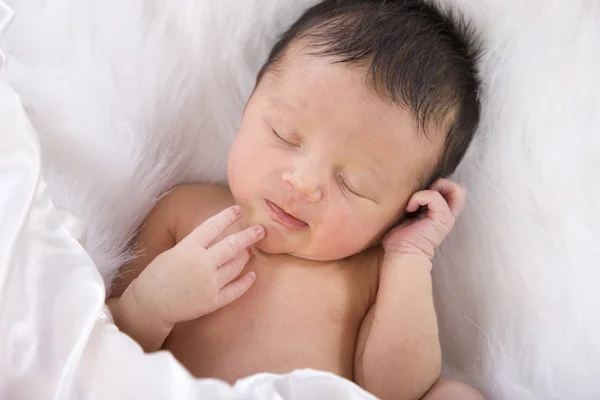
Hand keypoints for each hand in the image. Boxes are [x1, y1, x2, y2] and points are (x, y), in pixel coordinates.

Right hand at [124, 205, 263, 326]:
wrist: (150, 305)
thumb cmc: (158, 275)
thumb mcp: (173, 252)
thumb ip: (195, 245)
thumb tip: (216, 236)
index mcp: (188, 248)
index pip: (212, 226)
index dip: (227, 216)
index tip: (239, 209)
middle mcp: (201, 264)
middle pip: (232, 245)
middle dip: (248, 236)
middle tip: (260, 230)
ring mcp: (209, 283)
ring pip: (236, 266)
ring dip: (245, 256)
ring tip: (250, 250)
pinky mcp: (212, 301)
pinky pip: (235, 290)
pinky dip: (246, 282)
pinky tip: (252, 275)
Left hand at [383, 179, 465, 260]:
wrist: (402, 253)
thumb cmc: (399, 237)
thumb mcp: (407, 215)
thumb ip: (414, 202)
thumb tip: (406, 187)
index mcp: (439, 214)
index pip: (451, 191)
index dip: (438, 184)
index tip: (418, 193)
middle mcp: (447, 215)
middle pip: (458, 189)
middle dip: (439, 184)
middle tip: (420, 195)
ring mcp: (447, 217)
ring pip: (453, 188)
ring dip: (429, 190)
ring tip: (414, 201)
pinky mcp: (442, 219)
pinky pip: (434, 196)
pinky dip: (419, 197)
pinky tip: (409, 208)